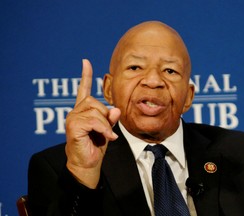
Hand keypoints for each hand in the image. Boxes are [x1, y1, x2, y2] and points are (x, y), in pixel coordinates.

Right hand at [65, 59, 120, 187]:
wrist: (88, 164)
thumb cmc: (96, 146)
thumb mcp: (107, 129)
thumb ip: (110, 119)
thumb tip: (116, 109)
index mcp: (83, 111)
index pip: (84, 90)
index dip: (85, 76)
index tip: (85, 62)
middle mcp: (75, 112)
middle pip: (94, 101)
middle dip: (105, 115)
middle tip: (107, 130)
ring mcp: (72, 118)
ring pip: (95, 110)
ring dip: (105, 124)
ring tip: (106, 135)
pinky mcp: (73, 126)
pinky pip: (93, 120)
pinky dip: (103, 129)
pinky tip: (107, 138)